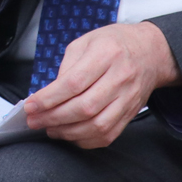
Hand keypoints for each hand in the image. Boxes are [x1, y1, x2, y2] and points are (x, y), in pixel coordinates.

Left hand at [24, 21, 180, 148]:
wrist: (150, 52)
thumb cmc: (114, 44)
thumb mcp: (85, 42)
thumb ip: (66, 67)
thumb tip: (49, 94)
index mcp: (106, 54)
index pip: (74, 83)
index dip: (49, 98)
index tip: (31, 105)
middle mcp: (120, 78)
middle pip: (84, 107)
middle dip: (53, 118)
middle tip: (34, 120)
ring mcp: (128, 98)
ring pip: (97, 125)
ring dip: (68, 132)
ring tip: (50, 128)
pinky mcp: (131, 113)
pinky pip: (109, 134)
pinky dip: (86, 139)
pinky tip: (70, 134)